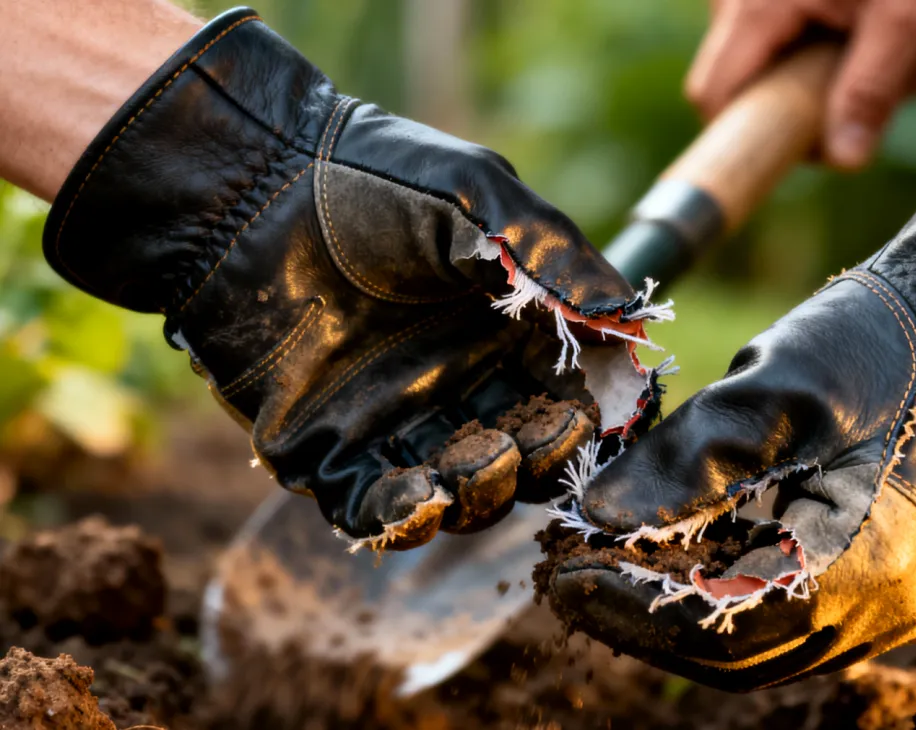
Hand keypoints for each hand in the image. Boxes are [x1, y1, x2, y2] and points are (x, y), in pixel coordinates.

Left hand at [41, 9, 670, 550]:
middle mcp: (457, 380)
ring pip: (461, 490)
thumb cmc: (369, 177)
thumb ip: (555, 258)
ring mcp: (393, 418)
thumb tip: (631, 322)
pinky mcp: (325, 445)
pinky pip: (374, 506)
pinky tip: (426, 499)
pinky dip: (406, 519)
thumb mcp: (480, 198)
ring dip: (488, 491)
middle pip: (526, 453)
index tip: (611, 416)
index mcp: (503, 329)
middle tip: (545, 435)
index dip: (597, 413)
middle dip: (547, 457)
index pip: (571, 392)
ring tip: (491, 455)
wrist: (248, 184)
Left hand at [545, 169, 915, 690]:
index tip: (559, 569)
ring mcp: (902, 606)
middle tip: (574, 569)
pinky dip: (740, 592)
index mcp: (852, 573)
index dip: (623, 605)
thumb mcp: (779, 390)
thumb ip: (686, 461)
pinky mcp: (908, 583)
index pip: (708, 627)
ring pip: (767, 636)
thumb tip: (595, 514)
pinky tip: (695, 551)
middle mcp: (882, 613)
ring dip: (689, 605)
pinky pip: (805, 614)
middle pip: (734, 648)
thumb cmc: (895, 349)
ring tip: (621, 558)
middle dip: (645, 612)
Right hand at [686, 0, 915, 168]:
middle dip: (822, 100)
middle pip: (751, 84)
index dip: (752, 136)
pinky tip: (885, 22)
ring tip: (910, 43)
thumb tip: (844, 162)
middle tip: (899, 81)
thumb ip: (873, 90)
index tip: (815, 142)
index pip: (714, 97)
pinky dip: (845, 42)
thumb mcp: (908, 16)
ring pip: (780, 62)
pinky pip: (794, 36)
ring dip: (844, 71)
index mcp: (755, 7)